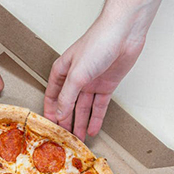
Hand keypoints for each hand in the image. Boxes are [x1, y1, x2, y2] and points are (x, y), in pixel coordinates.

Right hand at [44, 0, 168, 139]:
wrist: (124, 34)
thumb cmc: (97, 43)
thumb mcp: (77, 74)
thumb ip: (67, 96)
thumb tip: (59, 113)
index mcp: (62, 72)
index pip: (52, 96)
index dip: (50, 112)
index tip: (49, 128)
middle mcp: (75, 78)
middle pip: (68, 105)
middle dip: (66, 121)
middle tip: (64, 139)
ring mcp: (91, 83)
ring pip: (83, 108)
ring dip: (80, 123)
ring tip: (78, 140)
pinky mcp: (106, 86)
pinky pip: (99, 106)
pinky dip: (96, 118)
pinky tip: (92, 130)